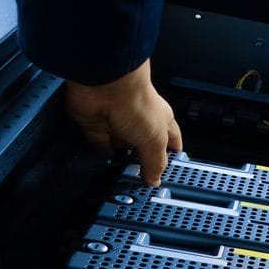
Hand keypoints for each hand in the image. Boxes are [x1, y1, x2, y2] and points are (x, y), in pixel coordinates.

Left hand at [64, 59, 182, 184]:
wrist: (105, 87)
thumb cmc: (136, 102)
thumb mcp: (155, 140)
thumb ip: (155, 162)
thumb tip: (154, 179)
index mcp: (161, 121)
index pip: (171, 141)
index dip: (172, 156)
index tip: (171, 173)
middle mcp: (140, 121)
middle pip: (144, 146)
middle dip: (144, 161)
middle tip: (144, 180)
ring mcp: (118, 122)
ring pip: (121, 145)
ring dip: (121, 158)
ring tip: (123, 175)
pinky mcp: (96, 124)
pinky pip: (99, 142)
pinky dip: (102, 151)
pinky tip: (106, 160)